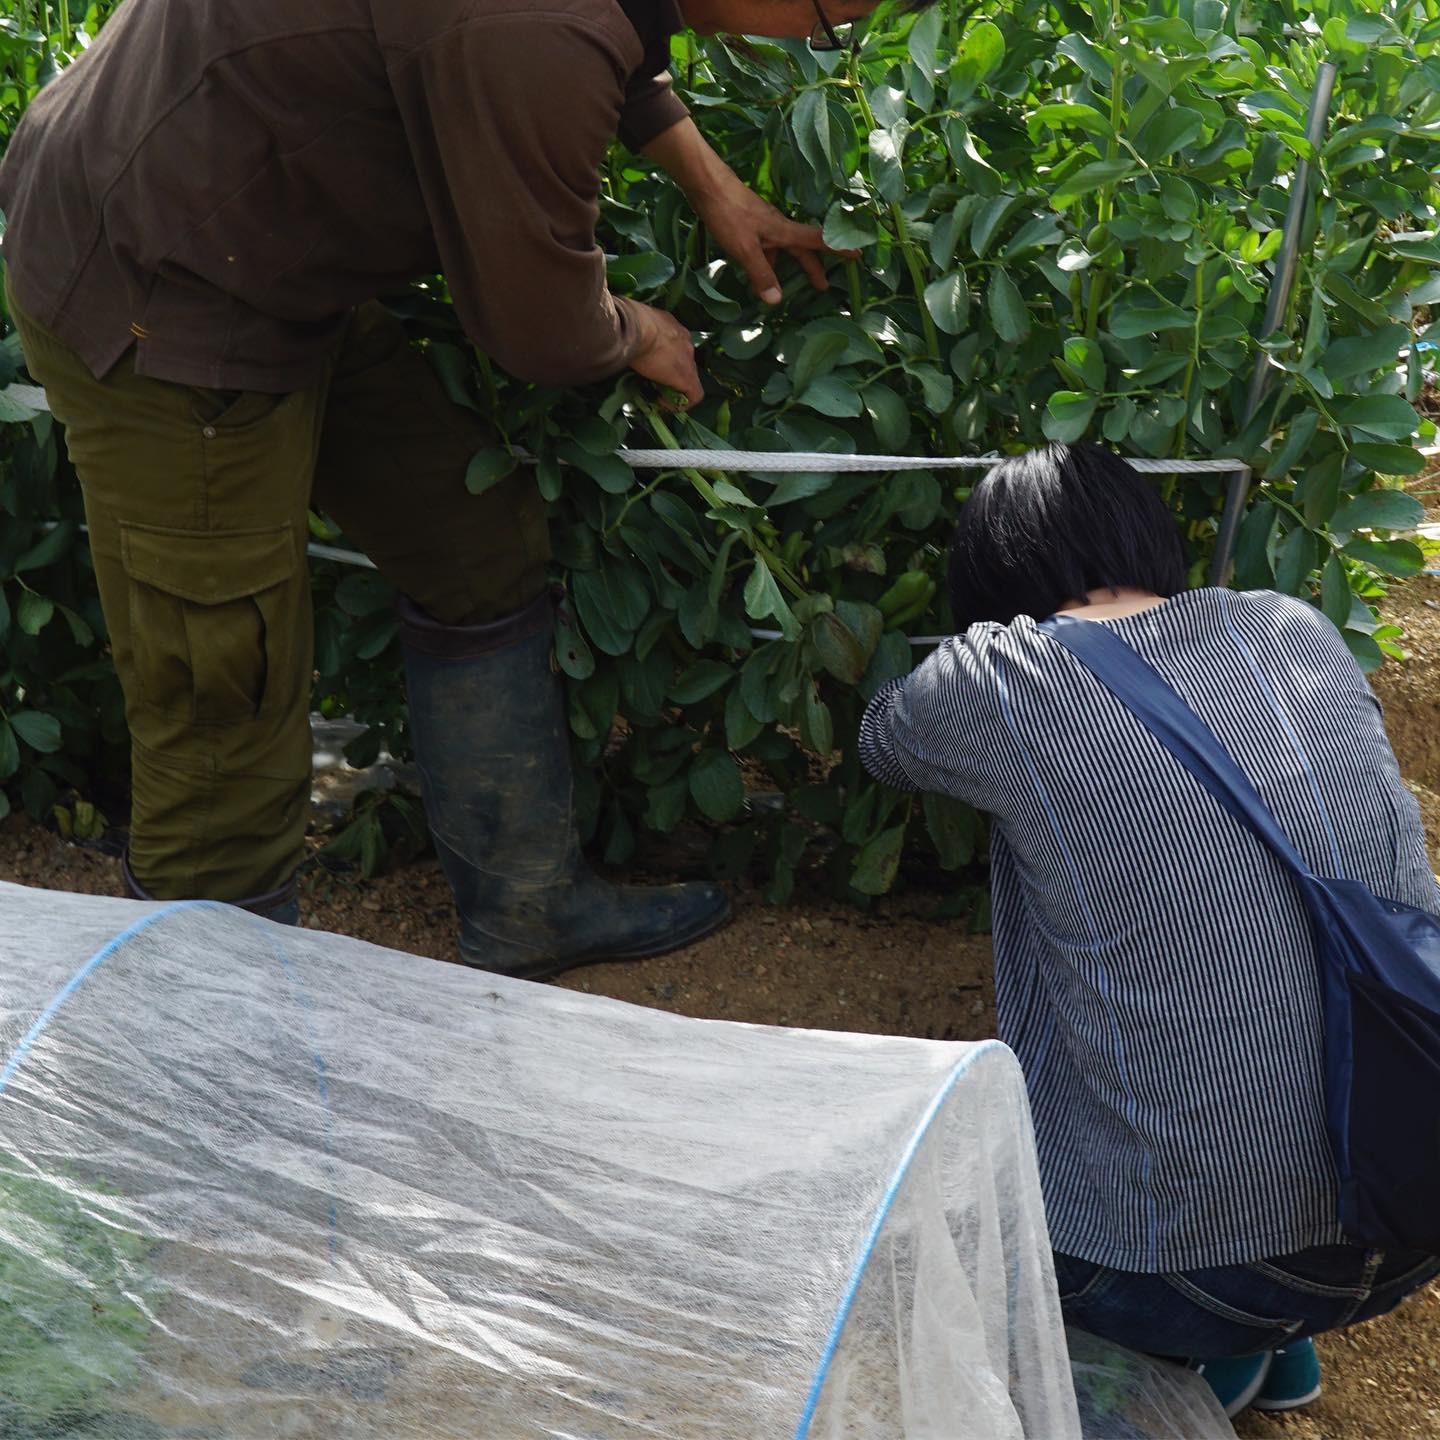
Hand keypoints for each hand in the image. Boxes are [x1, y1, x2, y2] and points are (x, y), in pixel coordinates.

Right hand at [626, 302, 702, 409]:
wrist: (633, 328)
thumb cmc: (627, 322)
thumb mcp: (633, 324)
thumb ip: (635, 334)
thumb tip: (623, 341)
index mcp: (673, 328)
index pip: (675, 346)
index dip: (666, 360)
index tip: (652, 368)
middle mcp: (685, 341)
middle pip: (684, 362)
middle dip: (670, 374)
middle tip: (654, 383)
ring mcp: (688, 359)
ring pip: (690, 378)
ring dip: (674, 388)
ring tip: (657, 395)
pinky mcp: (687, 377)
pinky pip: (694, 395)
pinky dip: (680, 403)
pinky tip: (662, 404)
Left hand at [692, 177, 850, 304]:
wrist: (706, 184)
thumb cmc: (729, 214)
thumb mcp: (745, 249)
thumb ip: (761, 274)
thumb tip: (776, 300)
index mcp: (784, 231)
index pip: (819, 241)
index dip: (839, 248)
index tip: (858, 254)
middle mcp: (779, 226)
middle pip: (802, 249)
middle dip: (812, 268)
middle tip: (821, 286)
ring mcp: (764, 224)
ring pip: (782, 247)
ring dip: (786, 265)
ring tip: (783, 285)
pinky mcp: (749, 223)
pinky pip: (766, 245)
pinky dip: (766, 259)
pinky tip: (755, 268)